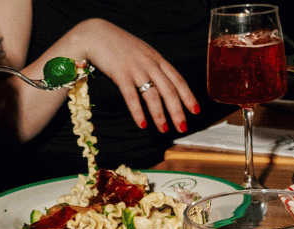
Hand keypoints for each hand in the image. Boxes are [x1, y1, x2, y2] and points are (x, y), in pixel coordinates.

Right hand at [66, 19, 198, 132]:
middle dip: (177, 111)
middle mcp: (150, 64)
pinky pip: (131, 96)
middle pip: (168, 90)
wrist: (98, 34)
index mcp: (157, 59)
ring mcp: (136, 69)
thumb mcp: (143, 54)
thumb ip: (154, 68)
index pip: (178, 79)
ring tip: (163, 130)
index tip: (196, 111)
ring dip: (159, 115)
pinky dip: (138, 111)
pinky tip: (142, 124)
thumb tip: (164, 86)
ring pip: (152, 94)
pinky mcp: (121, 74)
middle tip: (182, 128)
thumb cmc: (120, 47)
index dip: (188, 96)